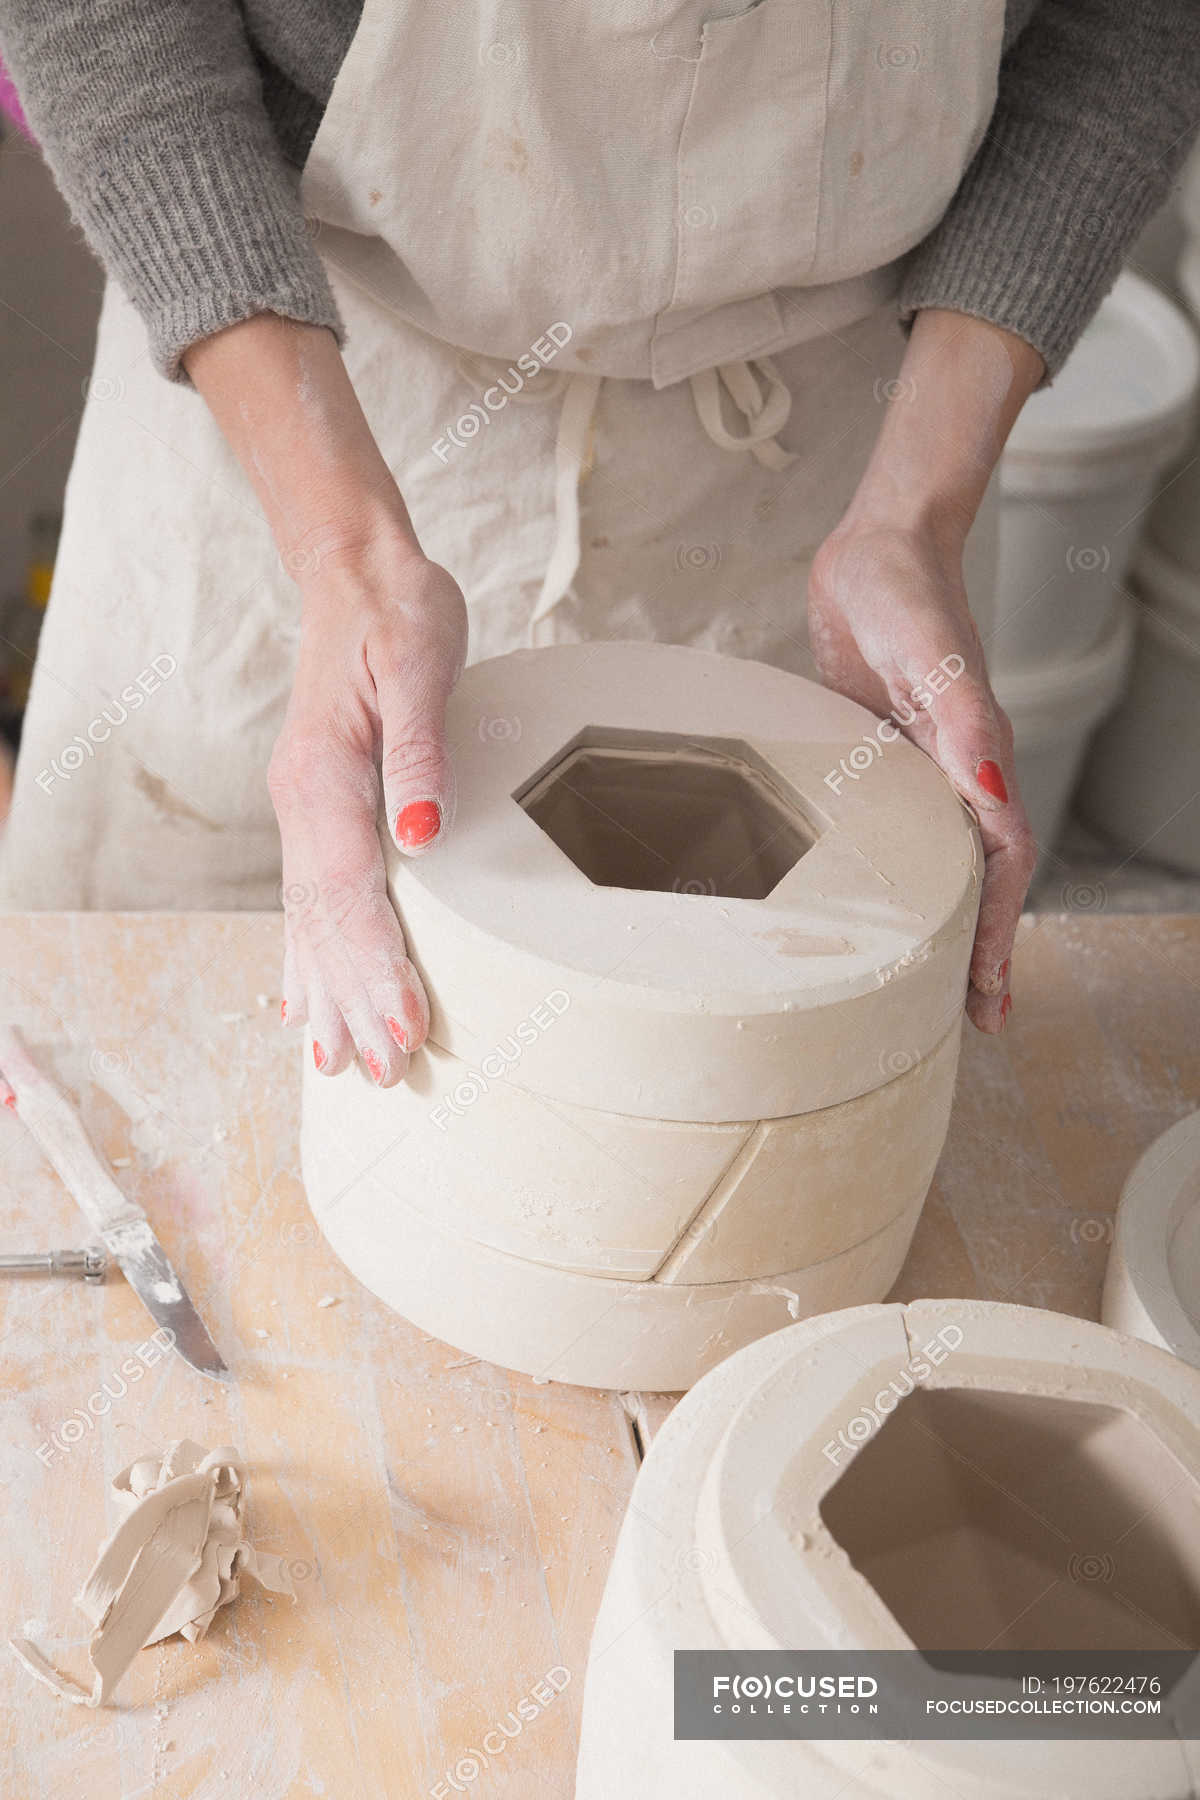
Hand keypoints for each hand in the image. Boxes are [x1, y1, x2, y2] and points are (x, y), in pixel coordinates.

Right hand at [183, 316, 467, 1082]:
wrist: (357, 570)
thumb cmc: (399, 612)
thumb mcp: (419, 665)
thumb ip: (419, 753)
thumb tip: (423, 838)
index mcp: (326, 778)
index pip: (351, 895)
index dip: (376, 968)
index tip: (404, 1029)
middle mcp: (303, 804)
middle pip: (324, 924)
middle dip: (354, 1002)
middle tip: (384, 1074)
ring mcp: (304, 809)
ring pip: (309, 921)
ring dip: (326, 993)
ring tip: (339, 1062)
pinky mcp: (318, 806)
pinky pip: (307, 898)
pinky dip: (306, 954)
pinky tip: (304, 997)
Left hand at [808, 308, 1044, 1032]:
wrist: (876, 543)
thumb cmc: (901, 587)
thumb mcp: (929, 651)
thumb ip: (962, 719)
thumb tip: (991, 794)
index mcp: (975, 758)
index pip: (999, 864)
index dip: (998, 935)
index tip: (990, 999)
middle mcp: (953, 770)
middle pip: (975, 876)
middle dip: (977, 947)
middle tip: (969, 1018)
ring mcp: (918, 762)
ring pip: (937, 857)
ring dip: (939, 917)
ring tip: (925, 979)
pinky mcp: (880, 748)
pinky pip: (893, 825)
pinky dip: (894, 869)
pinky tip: (867, 895)